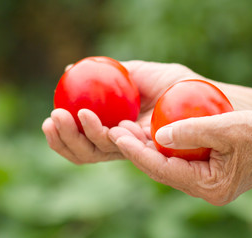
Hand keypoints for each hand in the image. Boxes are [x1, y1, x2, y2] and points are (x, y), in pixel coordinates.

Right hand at [42, 61, 206, 163]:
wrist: (200, 93)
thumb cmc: (173, 82)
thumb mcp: (137, 73)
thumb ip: (108, 73)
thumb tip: (70, 69)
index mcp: (115, 127)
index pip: (82, 137)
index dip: (63, 133)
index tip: (51, 115)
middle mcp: (122, 142)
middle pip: (85, 151)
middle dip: (64, 139)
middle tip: (53, 119)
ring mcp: (134, 150)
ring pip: (97, 154)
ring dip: (78, 139)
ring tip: (69, 116)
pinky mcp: (148, 153)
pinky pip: (120, 150)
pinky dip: (103, 137)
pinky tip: (93, 120)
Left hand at [110, 111, 251, 204]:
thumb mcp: (229, 127)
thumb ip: (193, 131)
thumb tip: (157, 135)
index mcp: (208, 184)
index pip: (163, 169)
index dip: (137, 152)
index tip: (116, 134)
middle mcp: (203, 189)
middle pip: (160, 170)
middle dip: (135, 150)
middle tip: (112, 129)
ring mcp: (205, 182)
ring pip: (166, 166)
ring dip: (145, 148)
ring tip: (122, 129)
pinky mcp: (207, 172)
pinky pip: (178, 161)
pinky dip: (162, 147)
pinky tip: (148, 132)